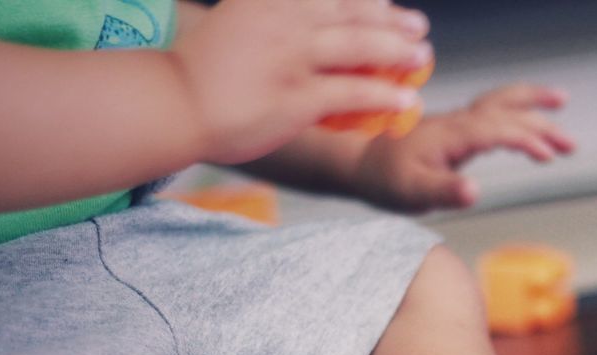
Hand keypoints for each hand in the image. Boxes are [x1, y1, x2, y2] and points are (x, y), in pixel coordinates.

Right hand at [172, 0, 432, 164]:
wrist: (174, 101)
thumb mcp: (237, 18)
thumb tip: (307, 22)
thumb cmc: (202, 70)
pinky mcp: (297, 97)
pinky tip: (407, 99)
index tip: (386, 1)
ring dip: (398, 51)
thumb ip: (269, 11)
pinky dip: (385, 94)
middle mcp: (287, 19)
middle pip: (354, 12)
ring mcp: (294, 58)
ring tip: (421, 57)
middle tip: (417, 27)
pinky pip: (353, 92)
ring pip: (361, 46)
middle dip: (391, 19)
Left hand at [352, 83, 575, 211]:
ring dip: (532, 104)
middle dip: (541, 121)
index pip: (498, 129)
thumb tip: (475, 192)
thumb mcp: (413, 193)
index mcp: (452, 135)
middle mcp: (457, 122)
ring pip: (502, 103)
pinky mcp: (456, 130)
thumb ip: (445, 191)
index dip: (526, 139)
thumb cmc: (386, 181)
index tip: (547, 156)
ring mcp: (457, 123)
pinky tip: (527, 127)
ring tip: (562, 104)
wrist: (362, 164)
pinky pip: (493, 112)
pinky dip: (517, 112)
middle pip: (507, 109)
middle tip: (569, 143)